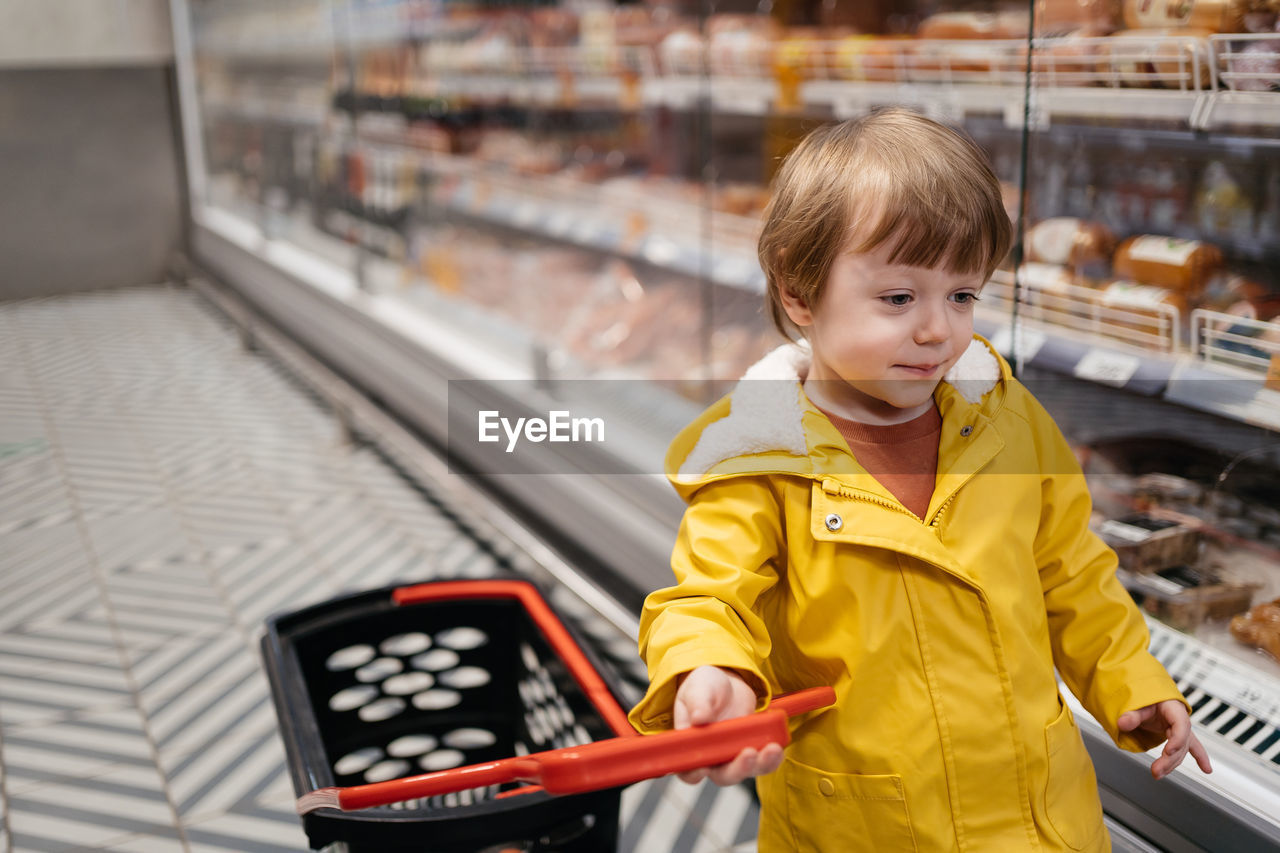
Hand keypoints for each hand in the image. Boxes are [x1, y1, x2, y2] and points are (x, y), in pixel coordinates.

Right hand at [673, 665, 783, 785]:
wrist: (727, 683)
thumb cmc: (704, 688)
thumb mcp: (697, 689)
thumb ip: (697, 703)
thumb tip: (698, 718)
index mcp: (690, 746)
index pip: (687, 770)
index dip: (694, 773)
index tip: (704, 768)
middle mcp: (711, 756)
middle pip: (722, 775)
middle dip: (737, 769)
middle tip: (748, 753)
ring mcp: (732, 755)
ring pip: (745, 770)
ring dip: (760, 764)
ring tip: (772, 749)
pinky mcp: (750, 749)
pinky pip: (762, 762)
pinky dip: (772, 759)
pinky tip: (778, 748)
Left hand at [1117, 700, 1212, 779]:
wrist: (1148, 693)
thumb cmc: (1146, 695)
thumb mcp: (1137, 702)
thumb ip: (1131, 714)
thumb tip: (1123, 723)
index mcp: (1174, 708)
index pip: (1181, 725)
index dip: (1177, 740)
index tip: (1167, 752)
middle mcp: (1180, 720)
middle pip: (1181, 742)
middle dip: (1170, 759)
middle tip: (1156, 770)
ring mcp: (1180, 729)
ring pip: (1181, 749)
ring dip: (1171, 764)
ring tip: (1158, 774)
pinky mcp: (1177, 735)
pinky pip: (1192, 748)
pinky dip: (1200, 758)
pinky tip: (1206, 769)